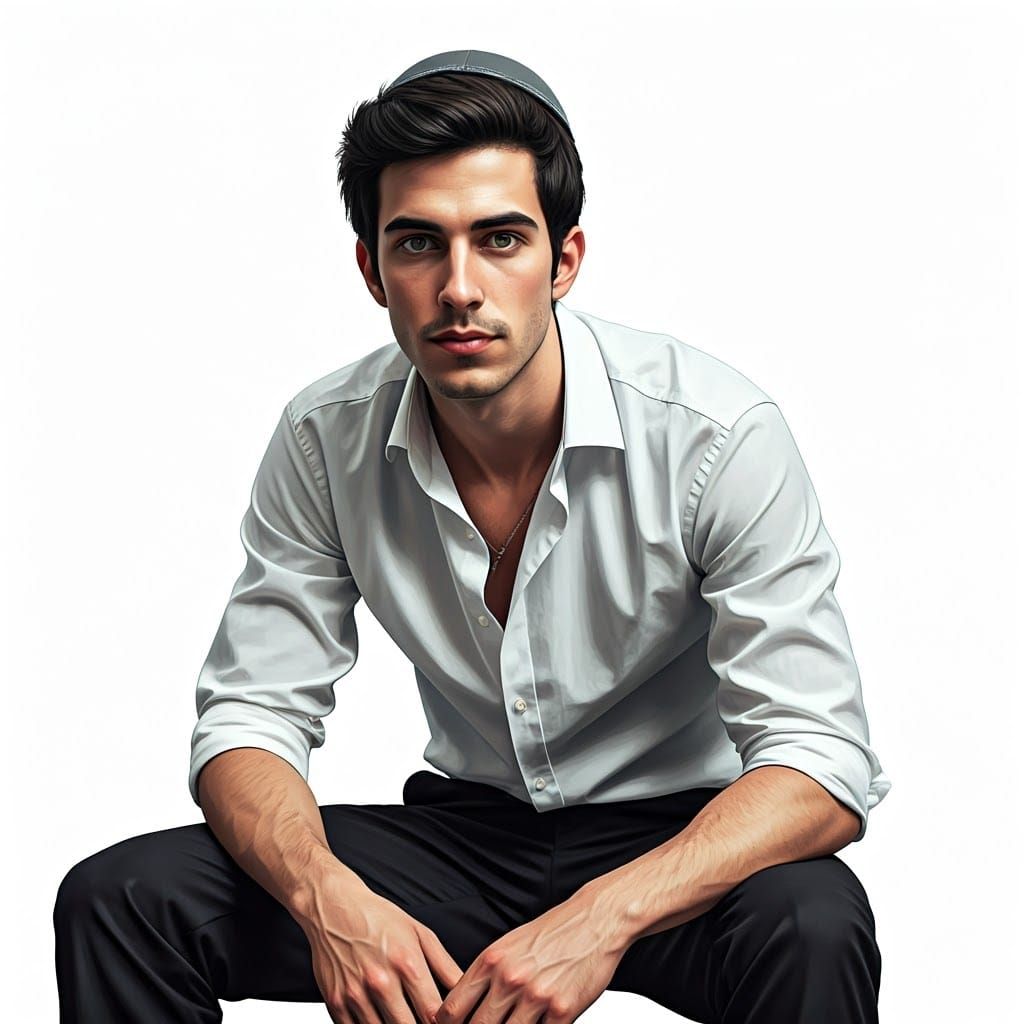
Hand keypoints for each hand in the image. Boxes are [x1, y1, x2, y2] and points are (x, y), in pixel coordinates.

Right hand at [295, 873, 463, 1023]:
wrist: (334, 907)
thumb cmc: (380, 918)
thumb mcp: (419, 933)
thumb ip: (445, 965)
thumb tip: (465, 990)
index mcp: (407, 963)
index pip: (433, 1013)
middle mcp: (381, 982)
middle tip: (421, 1021)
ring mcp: (356, 995)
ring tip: (402, 1019)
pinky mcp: (335, 1002)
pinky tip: (379, 1021)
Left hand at [432, 889, 629, 1023]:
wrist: (595, 921)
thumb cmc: (551, 933)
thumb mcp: (509, 945)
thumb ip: (486, 975)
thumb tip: (464, 1007)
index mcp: (491, 960)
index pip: (452, 1008)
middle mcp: (509, 979)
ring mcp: (536, 997)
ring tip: (515, 1022)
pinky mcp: (562, 1011)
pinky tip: (539, 1023)